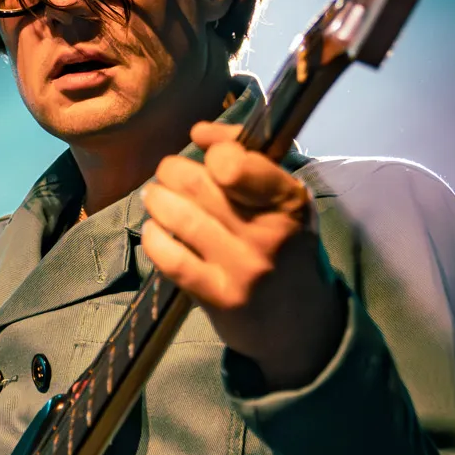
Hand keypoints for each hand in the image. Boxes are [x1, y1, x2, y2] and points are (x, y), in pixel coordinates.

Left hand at [140, 117, 345, 390]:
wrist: (301, 323)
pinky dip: (154, 238)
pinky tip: (155, 232)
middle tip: (167, 174)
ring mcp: (243, 268)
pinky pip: (170, 257)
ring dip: (157, 200)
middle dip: (171, 171)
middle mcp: (269, 233)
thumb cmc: (286, 247)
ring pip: (180, 217)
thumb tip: (200, 131)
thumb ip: (248, 156)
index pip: (234, 161)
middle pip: (198, 184)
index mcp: (289, 201)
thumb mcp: (284, 200)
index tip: (205, 154)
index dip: (212, 151)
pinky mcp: (219, 297)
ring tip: (156, 197)